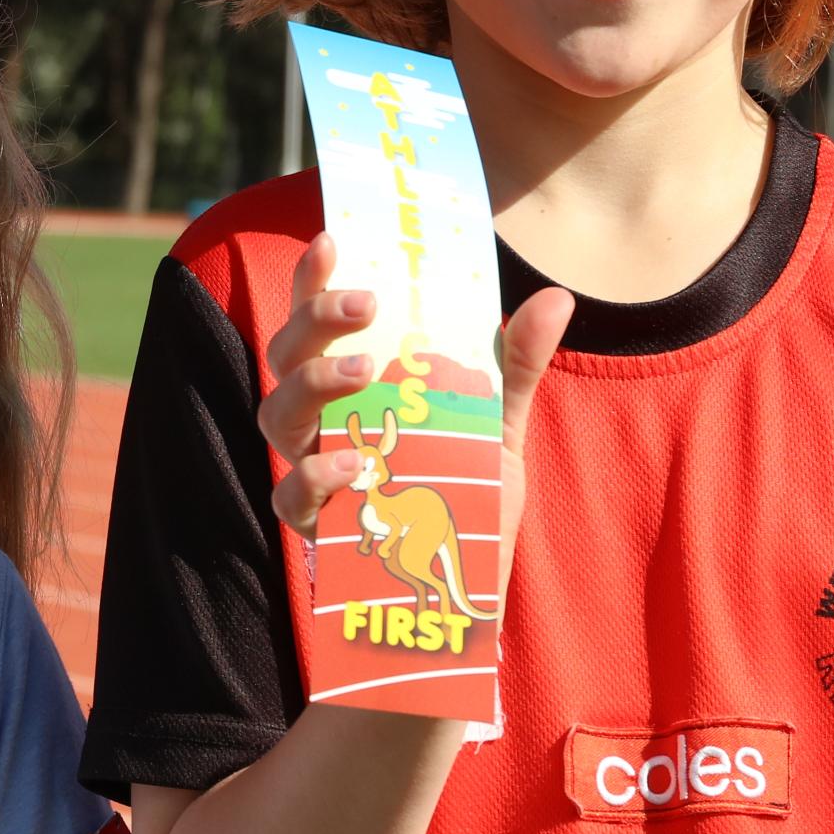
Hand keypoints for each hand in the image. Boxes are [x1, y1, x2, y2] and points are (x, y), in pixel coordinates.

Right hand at [255, 233, 573, 567]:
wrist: (466, 594)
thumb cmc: (468, 503)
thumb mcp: (500, 427)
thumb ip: (515, 366)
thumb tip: (556, 298)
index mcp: (355, 386)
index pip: (320, 323)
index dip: (315, 280)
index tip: (332, 239)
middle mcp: (321, 422)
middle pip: (287, 356)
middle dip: (315, 322)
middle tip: (363, 303)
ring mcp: (310, 469)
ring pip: (277, 415)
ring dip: (314, 385)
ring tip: (361, 372)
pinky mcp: (313, 526)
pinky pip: (292, 491)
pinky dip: (316, 473)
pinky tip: (355, 465)